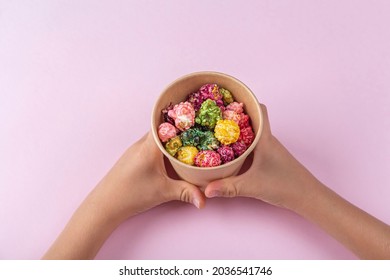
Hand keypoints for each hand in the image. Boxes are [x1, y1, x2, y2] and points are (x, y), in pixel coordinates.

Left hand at [43, 131, 204, 258]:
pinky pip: (151, 144)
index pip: (165, 122)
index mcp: (149, 146)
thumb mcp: (163, 192)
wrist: (105, 204)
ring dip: (171, 137)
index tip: (194, 113)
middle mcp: (142, 143)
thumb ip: (186, 193)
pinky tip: (171, 154)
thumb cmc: (131, 194)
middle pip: (162, 128)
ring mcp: (136, 149)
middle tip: (197, 127)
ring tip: (189, 139)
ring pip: (157, 137)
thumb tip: (204, 200)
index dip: (179, 117)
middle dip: (179, 127)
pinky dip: (163, 146)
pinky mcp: (133, 157)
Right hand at [205, 104, 389, 258]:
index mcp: (265, 139)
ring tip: (219, 132)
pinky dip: (242, 145)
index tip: (228, 100)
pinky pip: (254, 145)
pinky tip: (232, 153)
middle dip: (236, 116)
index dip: (246, 101)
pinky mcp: (270, 159)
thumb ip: (228, 187)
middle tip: (216, 116)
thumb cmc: (284, 186)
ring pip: (253, 133)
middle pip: (253, 120)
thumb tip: (205, 190)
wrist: (308, 197)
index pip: (260, 110)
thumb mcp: (252, 186)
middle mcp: (268, 140)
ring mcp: (270, 150)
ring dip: (238, 132)